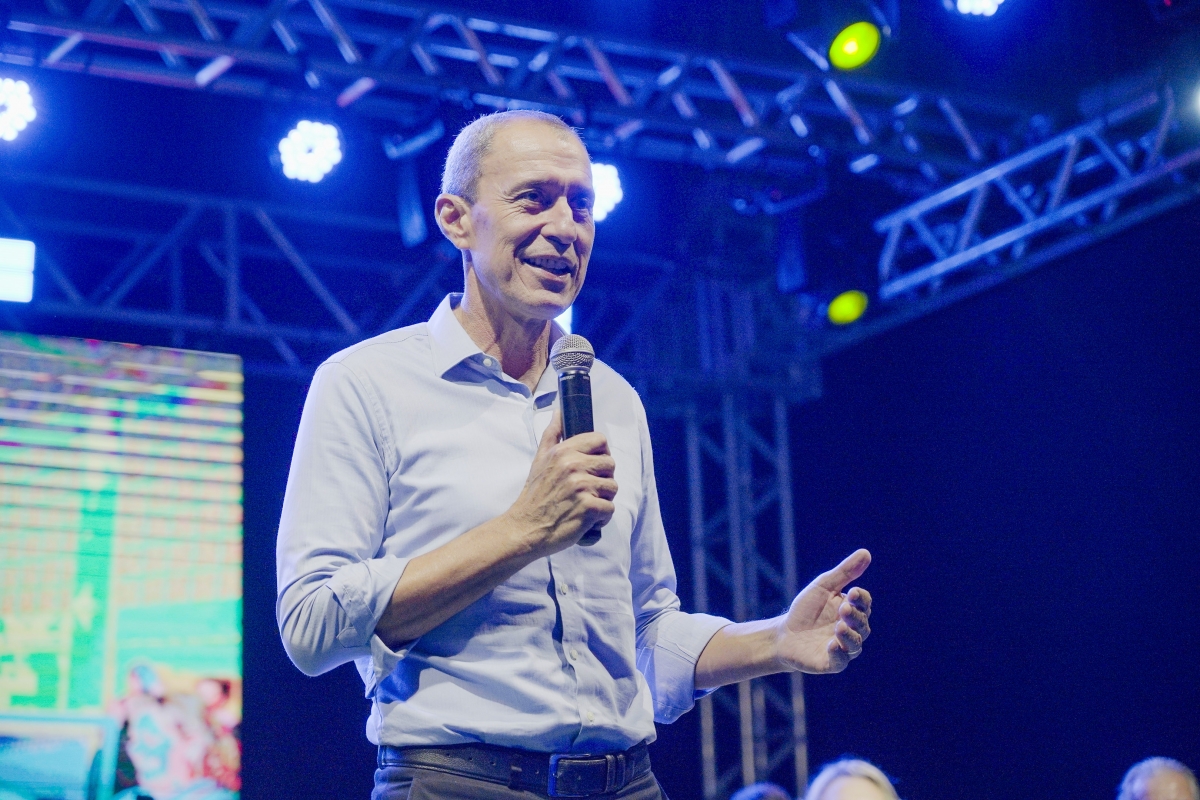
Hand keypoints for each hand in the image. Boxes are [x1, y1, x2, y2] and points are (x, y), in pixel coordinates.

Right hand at [507, 409, 616, 553]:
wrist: (525, 528)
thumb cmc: (534, 496)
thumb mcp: (539, 460)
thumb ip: (552, 434)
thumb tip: (559, 412)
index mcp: (563, 451)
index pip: (600, 440)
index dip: (600, 453)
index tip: (592, 466)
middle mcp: (573, 466)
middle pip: (610, 464)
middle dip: (602, 479)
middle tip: (586, 490)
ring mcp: (581, 486)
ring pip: (612, 487)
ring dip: (603, 499)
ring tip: (585, 505)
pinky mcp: (588, 508)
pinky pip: (610, 508)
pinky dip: (601, 518)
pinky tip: (587, 520)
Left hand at [773, 549, 872, 673]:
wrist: (783, 634)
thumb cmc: (806, 610)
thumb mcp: (823, 587)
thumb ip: (844, 572)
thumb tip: (866, 553)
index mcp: (851, 610)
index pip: (864, 604)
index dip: (861, 599)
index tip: (853, 592)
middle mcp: (852, 631)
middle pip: (862, 624)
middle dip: (855, 616)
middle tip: (843, 609)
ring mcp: (843, 648)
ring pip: (855, 644)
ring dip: (849, 635)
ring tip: (839, 626)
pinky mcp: (831, 663)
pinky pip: (840, 661)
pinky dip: (839, 653)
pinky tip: (832, 644)